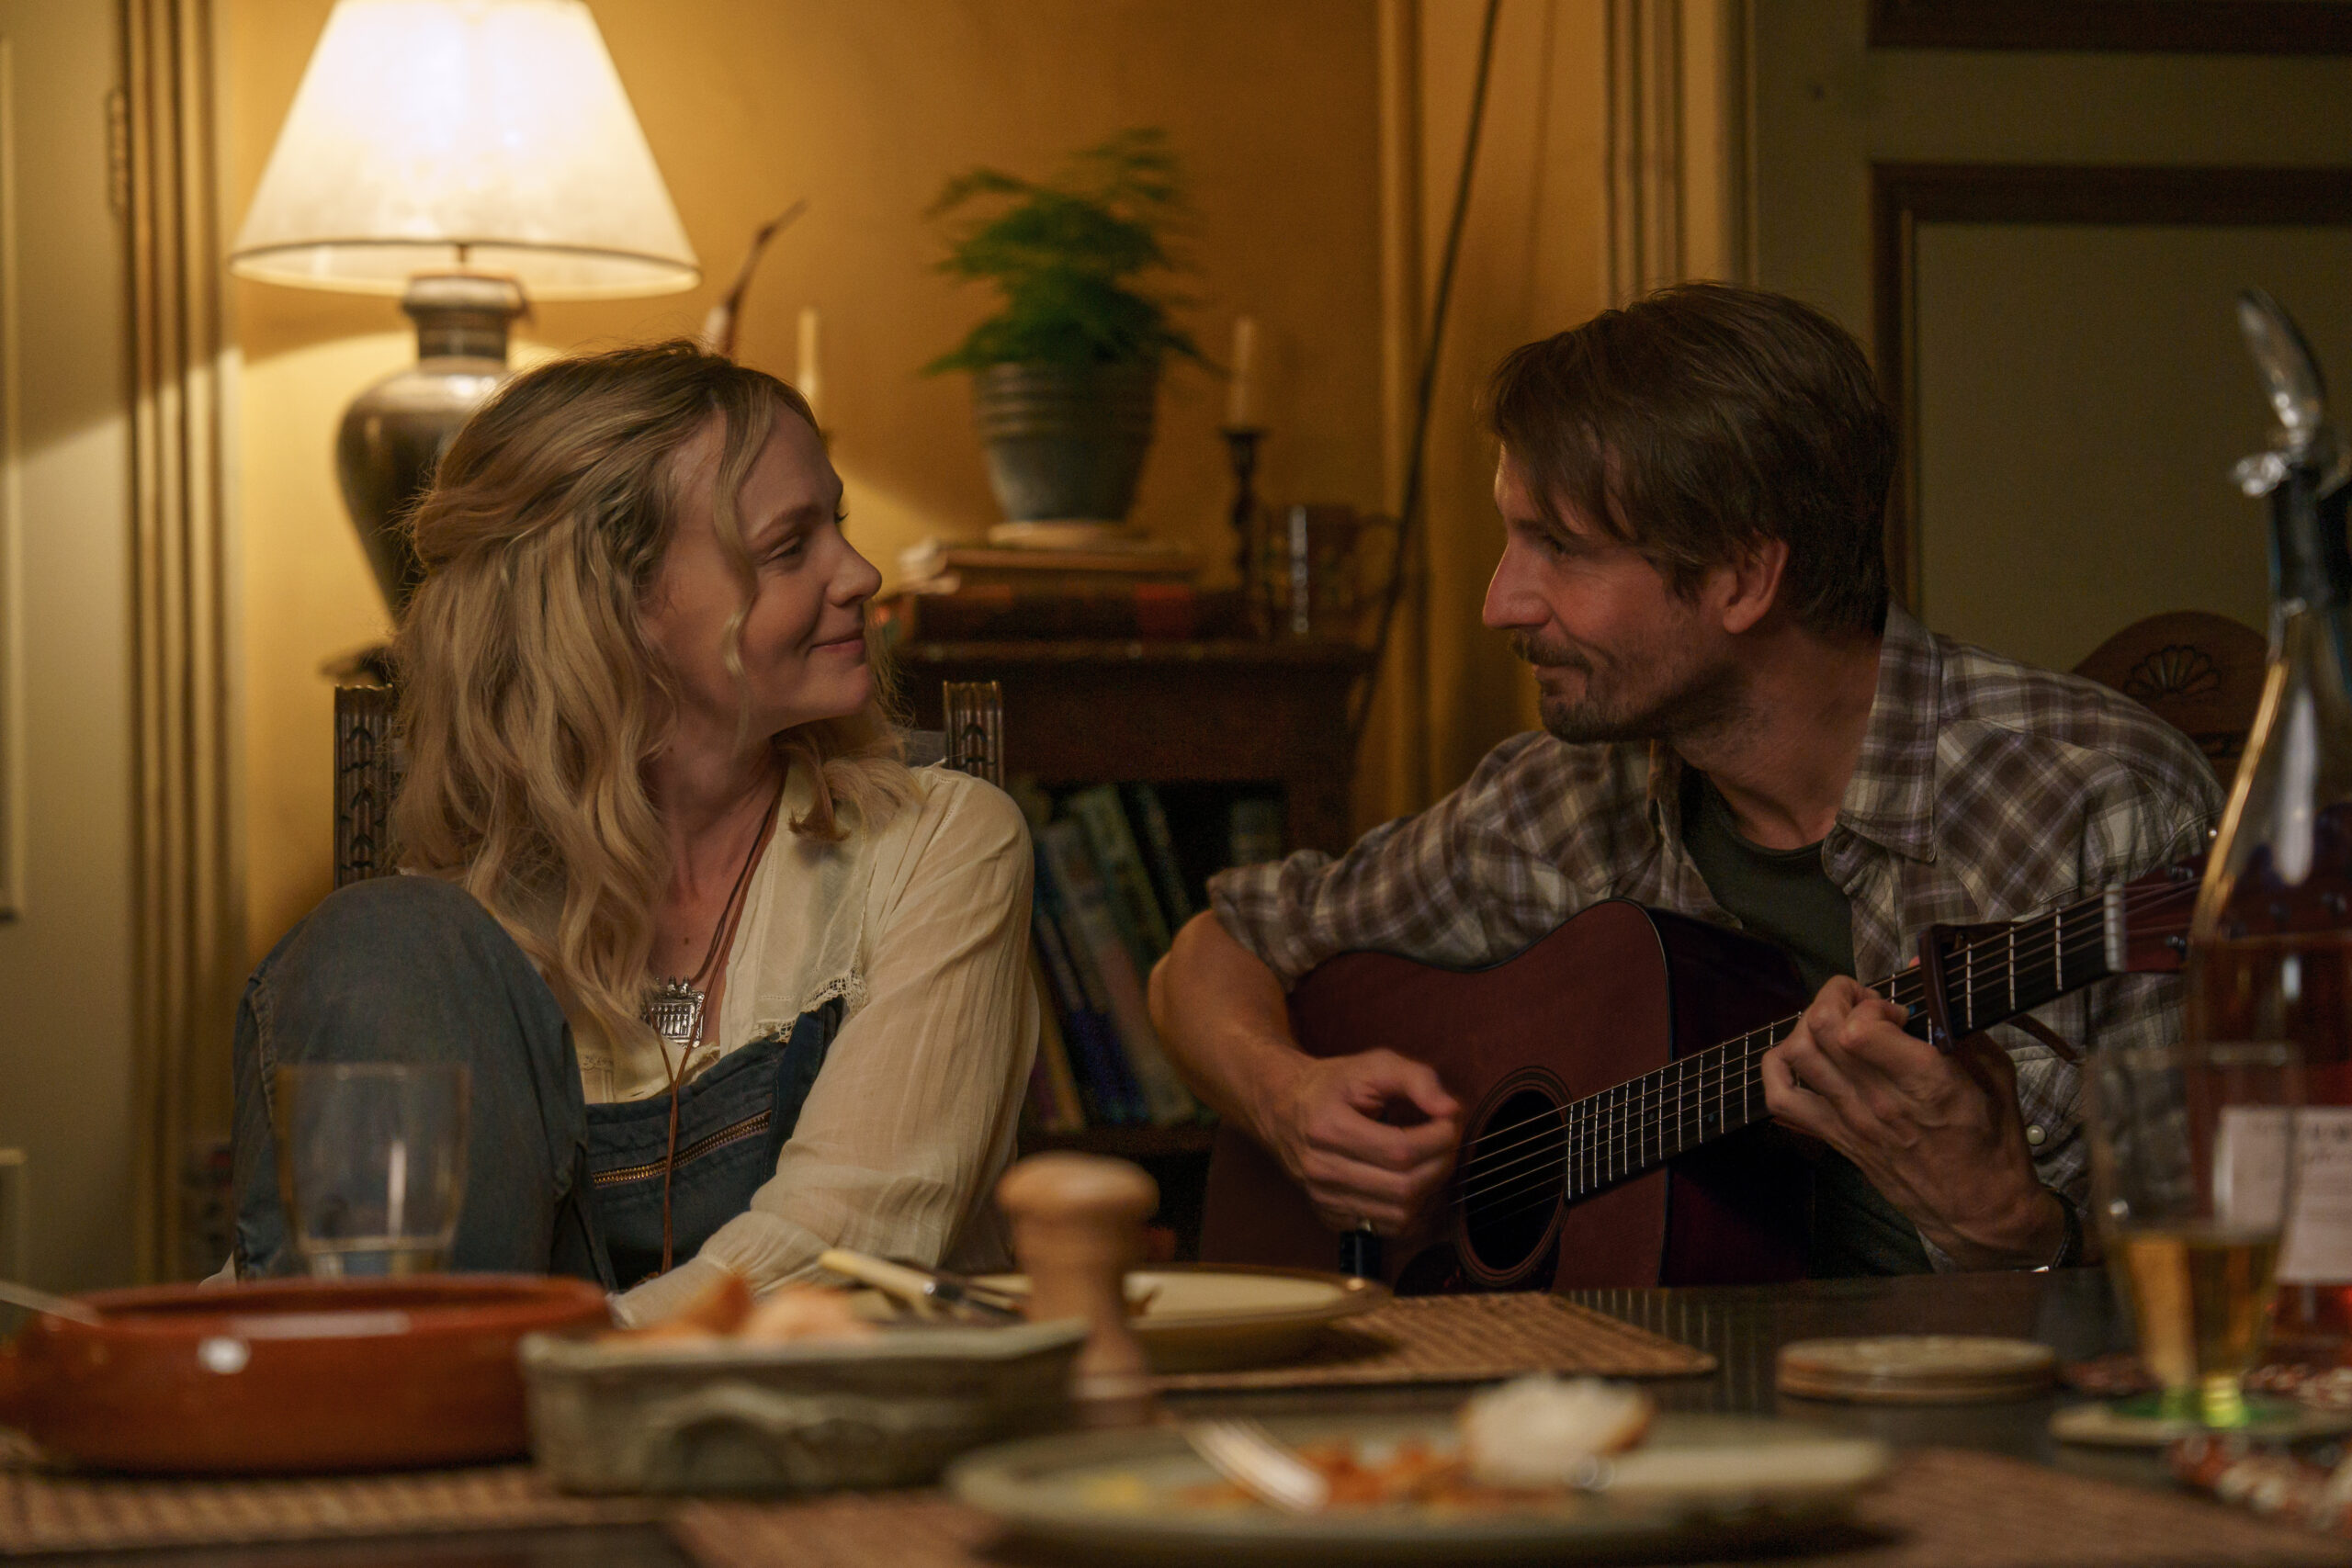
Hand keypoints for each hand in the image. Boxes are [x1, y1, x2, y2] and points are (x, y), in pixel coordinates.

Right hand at [1259, 1049, 1461, 1235]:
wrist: (1284, 1108)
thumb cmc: (1334, 1085)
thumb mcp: (1374, 1064)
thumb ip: (1417, 1079)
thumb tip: (1451, 1110)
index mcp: (1327, 1127)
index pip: (1400, 1150)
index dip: (1438, 1140)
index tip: (1449, 1124)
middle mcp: (1321, 1169)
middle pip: (1403, 1187)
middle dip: (1440, 1166)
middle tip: (1447, 1143)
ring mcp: (1324, 1198)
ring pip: (1399, 1216)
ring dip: (1430, 1191)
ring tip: (1432, 1163)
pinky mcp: (1331, 1217)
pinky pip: (1387, 1230)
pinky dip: (1412, 1211)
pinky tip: (1413, 1183)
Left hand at [1759, 976, 2061, 1268]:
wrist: (1980, 1212)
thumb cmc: (1994, 1144)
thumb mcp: (1996, 1075)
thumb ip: (1959, 1024)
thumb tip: (1924, 973)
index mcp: (1925, 1083)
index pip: (1859, 1029)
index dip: (1871, 1003)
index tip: (1895, 1009)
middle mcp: (1878, 1100)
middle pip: (1820, 1030)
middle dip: (1835, 997)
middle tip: (1860, 1001)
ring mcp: (1851, 1120)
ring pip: (1797, 1055)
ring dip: (1809, 1024)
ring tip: (1837, 1024)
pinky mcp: (1836, 1137)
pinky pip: (1780, 1098)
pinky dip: (1777, 1068)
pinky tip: (1800, 1056)